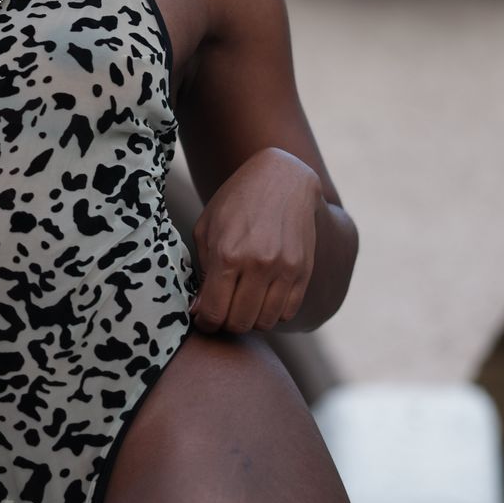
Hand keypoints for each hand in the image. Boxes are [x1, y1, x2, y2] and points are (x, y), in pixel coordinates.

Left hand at [189, 147, 322, 334]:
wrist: (282, 178)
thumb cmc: (236, 202)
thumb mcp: (206, 228)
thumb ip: (201, 270)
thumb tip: (200, 311)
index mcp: (227, 254)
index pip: (213, 312)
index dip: (205, 322)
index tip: (203, 318)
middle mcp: (258, 265)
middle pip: (239, 323)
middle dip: (225, 324)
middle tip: (222, 311)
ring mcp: (285, 269)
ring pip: (265, 323)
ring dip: (250, 320)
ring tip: (242, 304)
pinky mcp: (304, 271)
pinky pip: (288, 312)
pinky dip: (273, 313)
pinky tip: (263, 297)